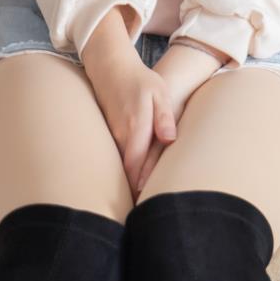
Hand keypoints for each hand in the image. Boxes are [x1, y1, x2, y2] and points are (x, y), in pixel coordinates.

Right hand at [84, 40, 223, 198]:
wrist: (110, 67)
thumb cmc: (140, 80)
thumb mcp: (158, 92)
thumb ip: (164, 116)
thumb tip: (170, 139)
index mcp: (136, 126)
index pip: (137, 164)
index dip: (141, 185)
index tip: (148, 205)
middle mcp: (120, 134)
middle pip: (127, 170)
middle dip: (135, 191)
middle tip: (146, 213)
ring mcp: (112, 135)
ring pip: (120, 166)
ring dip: (129, 182)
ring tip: (140, 205)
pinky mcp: (109, 134)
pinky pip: (117, 157)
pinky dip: (125, 170)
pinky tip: (132, 183)